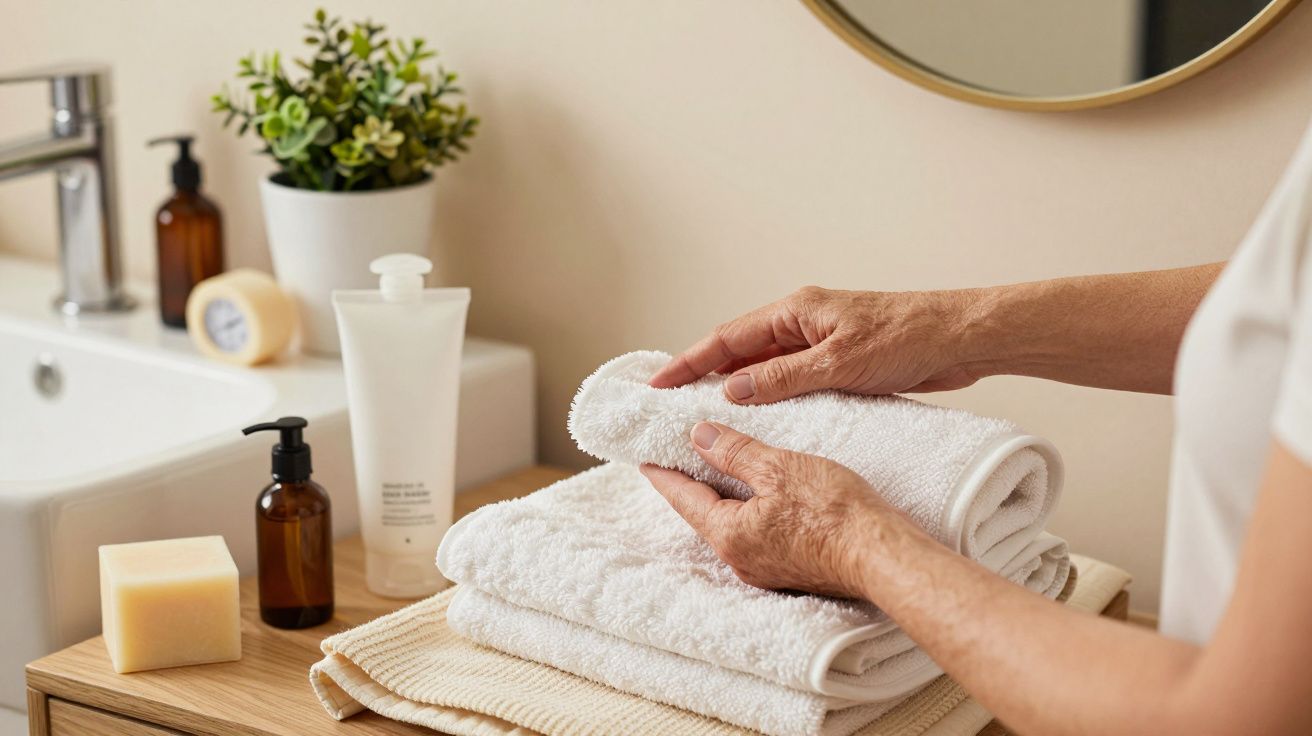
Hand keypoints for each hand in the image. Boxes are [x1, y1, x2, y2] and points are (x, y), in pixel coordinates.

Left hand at [639, 421, 918, 598]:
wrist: (882, 555)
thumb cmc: (833, 511)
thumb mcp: (777, 468)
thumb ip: (734, 452)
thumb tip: (698, 436)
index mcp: (728, 534)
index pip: (682, 498)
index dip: (663, 474)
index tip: (644, 460)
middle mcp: (739, 559)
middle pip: (703, 514)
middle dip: (691, 485)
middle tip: (677, 459)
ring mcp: (765, 569)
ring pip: (730, 525)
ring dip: (721, 497)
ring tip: (716, 471)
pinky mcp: (790, 569)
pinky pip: (755, 534)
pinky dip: (747, 510)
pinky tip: (758, 495)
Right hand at [648, 286, 983, 403]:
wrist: (959, 339)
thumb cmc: (907, 338)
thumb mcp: (838, 363)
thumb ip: (783, 379)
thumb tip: (733, 390)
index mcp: (795, 311)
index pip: (726, 338)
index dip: (688, 361)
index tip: (657, 383)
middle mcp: (801, 322)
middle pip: (738, 350)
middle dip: (703, 374)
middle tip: (670, 403)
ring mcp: (818, 341)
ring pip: (763, 366)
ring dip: (735, 387)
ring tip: (705, 415)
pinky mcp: (837, 361)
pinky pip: (789, 379)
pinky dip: (768, 396)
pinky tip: (760, 417)